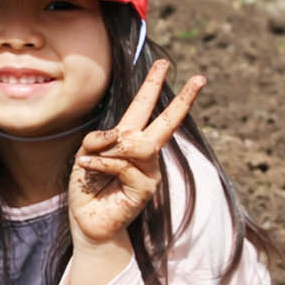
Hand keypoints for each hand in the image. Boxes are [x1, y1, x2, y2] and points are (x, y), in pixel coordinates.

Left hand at [67, 59, 204, 246]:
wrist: (87, 222)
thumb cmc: (87, 187)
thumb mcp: (84, 154)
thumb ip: (98, 139)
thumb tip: (120, 134)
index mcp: (129, 138)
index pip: (144, 107)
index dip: (153, 85)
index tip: (165, 63)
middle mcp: (144, 152)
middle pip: (166, 122)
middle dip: (183, 100)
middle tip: (200, 78)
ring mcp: (149, 171)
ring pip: (137, 144)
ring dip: (109, 149)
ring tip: (88, 161)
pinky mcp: (146, 188)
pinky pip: (123, 165)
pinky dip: (100, 164)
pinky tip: (86, 169)